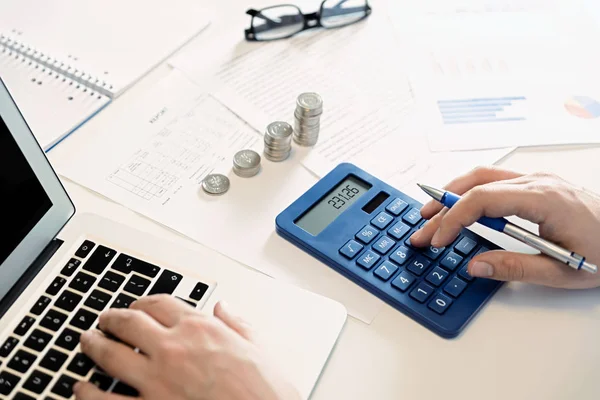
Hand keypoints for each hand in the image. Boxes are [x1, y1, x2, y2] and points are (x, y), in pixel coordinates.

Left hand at [74, 295, 299, 399]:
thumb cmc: (266, 391)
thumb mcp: (257, 348)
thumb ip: (237, 324)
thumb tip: (224, 308)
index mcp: (201, 329)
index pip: (161, 304)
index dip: (143, 302)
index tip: (138, 306)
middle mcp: (174, 348)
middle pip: (130, 322)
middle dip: (112, 318)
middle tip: (105, 318)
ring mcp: (157, 380)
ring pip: (110, 354)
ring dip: (93, 345)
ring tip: (87, 341)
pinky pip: (106, 399)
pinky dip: (88, 392)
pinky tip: (80, 388)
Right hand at [410, 166, 599, 288]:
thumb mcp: (562, 272)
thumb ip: (515, 268)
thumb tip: (475, 265)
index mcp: (544, 198)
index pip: (482, 199)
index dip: (453, 218)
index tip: (437, 238)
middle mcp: (538, 181)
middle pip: (475, 183)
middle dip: (443, 205)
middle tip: (422, 228)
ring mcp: (538, 180)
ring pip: (482, 176)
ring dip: (453, 193)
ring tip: (431, 213)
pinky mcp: (537, 185)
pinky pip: (494, 181)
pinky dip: (470, 192)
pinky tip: (461, 206)